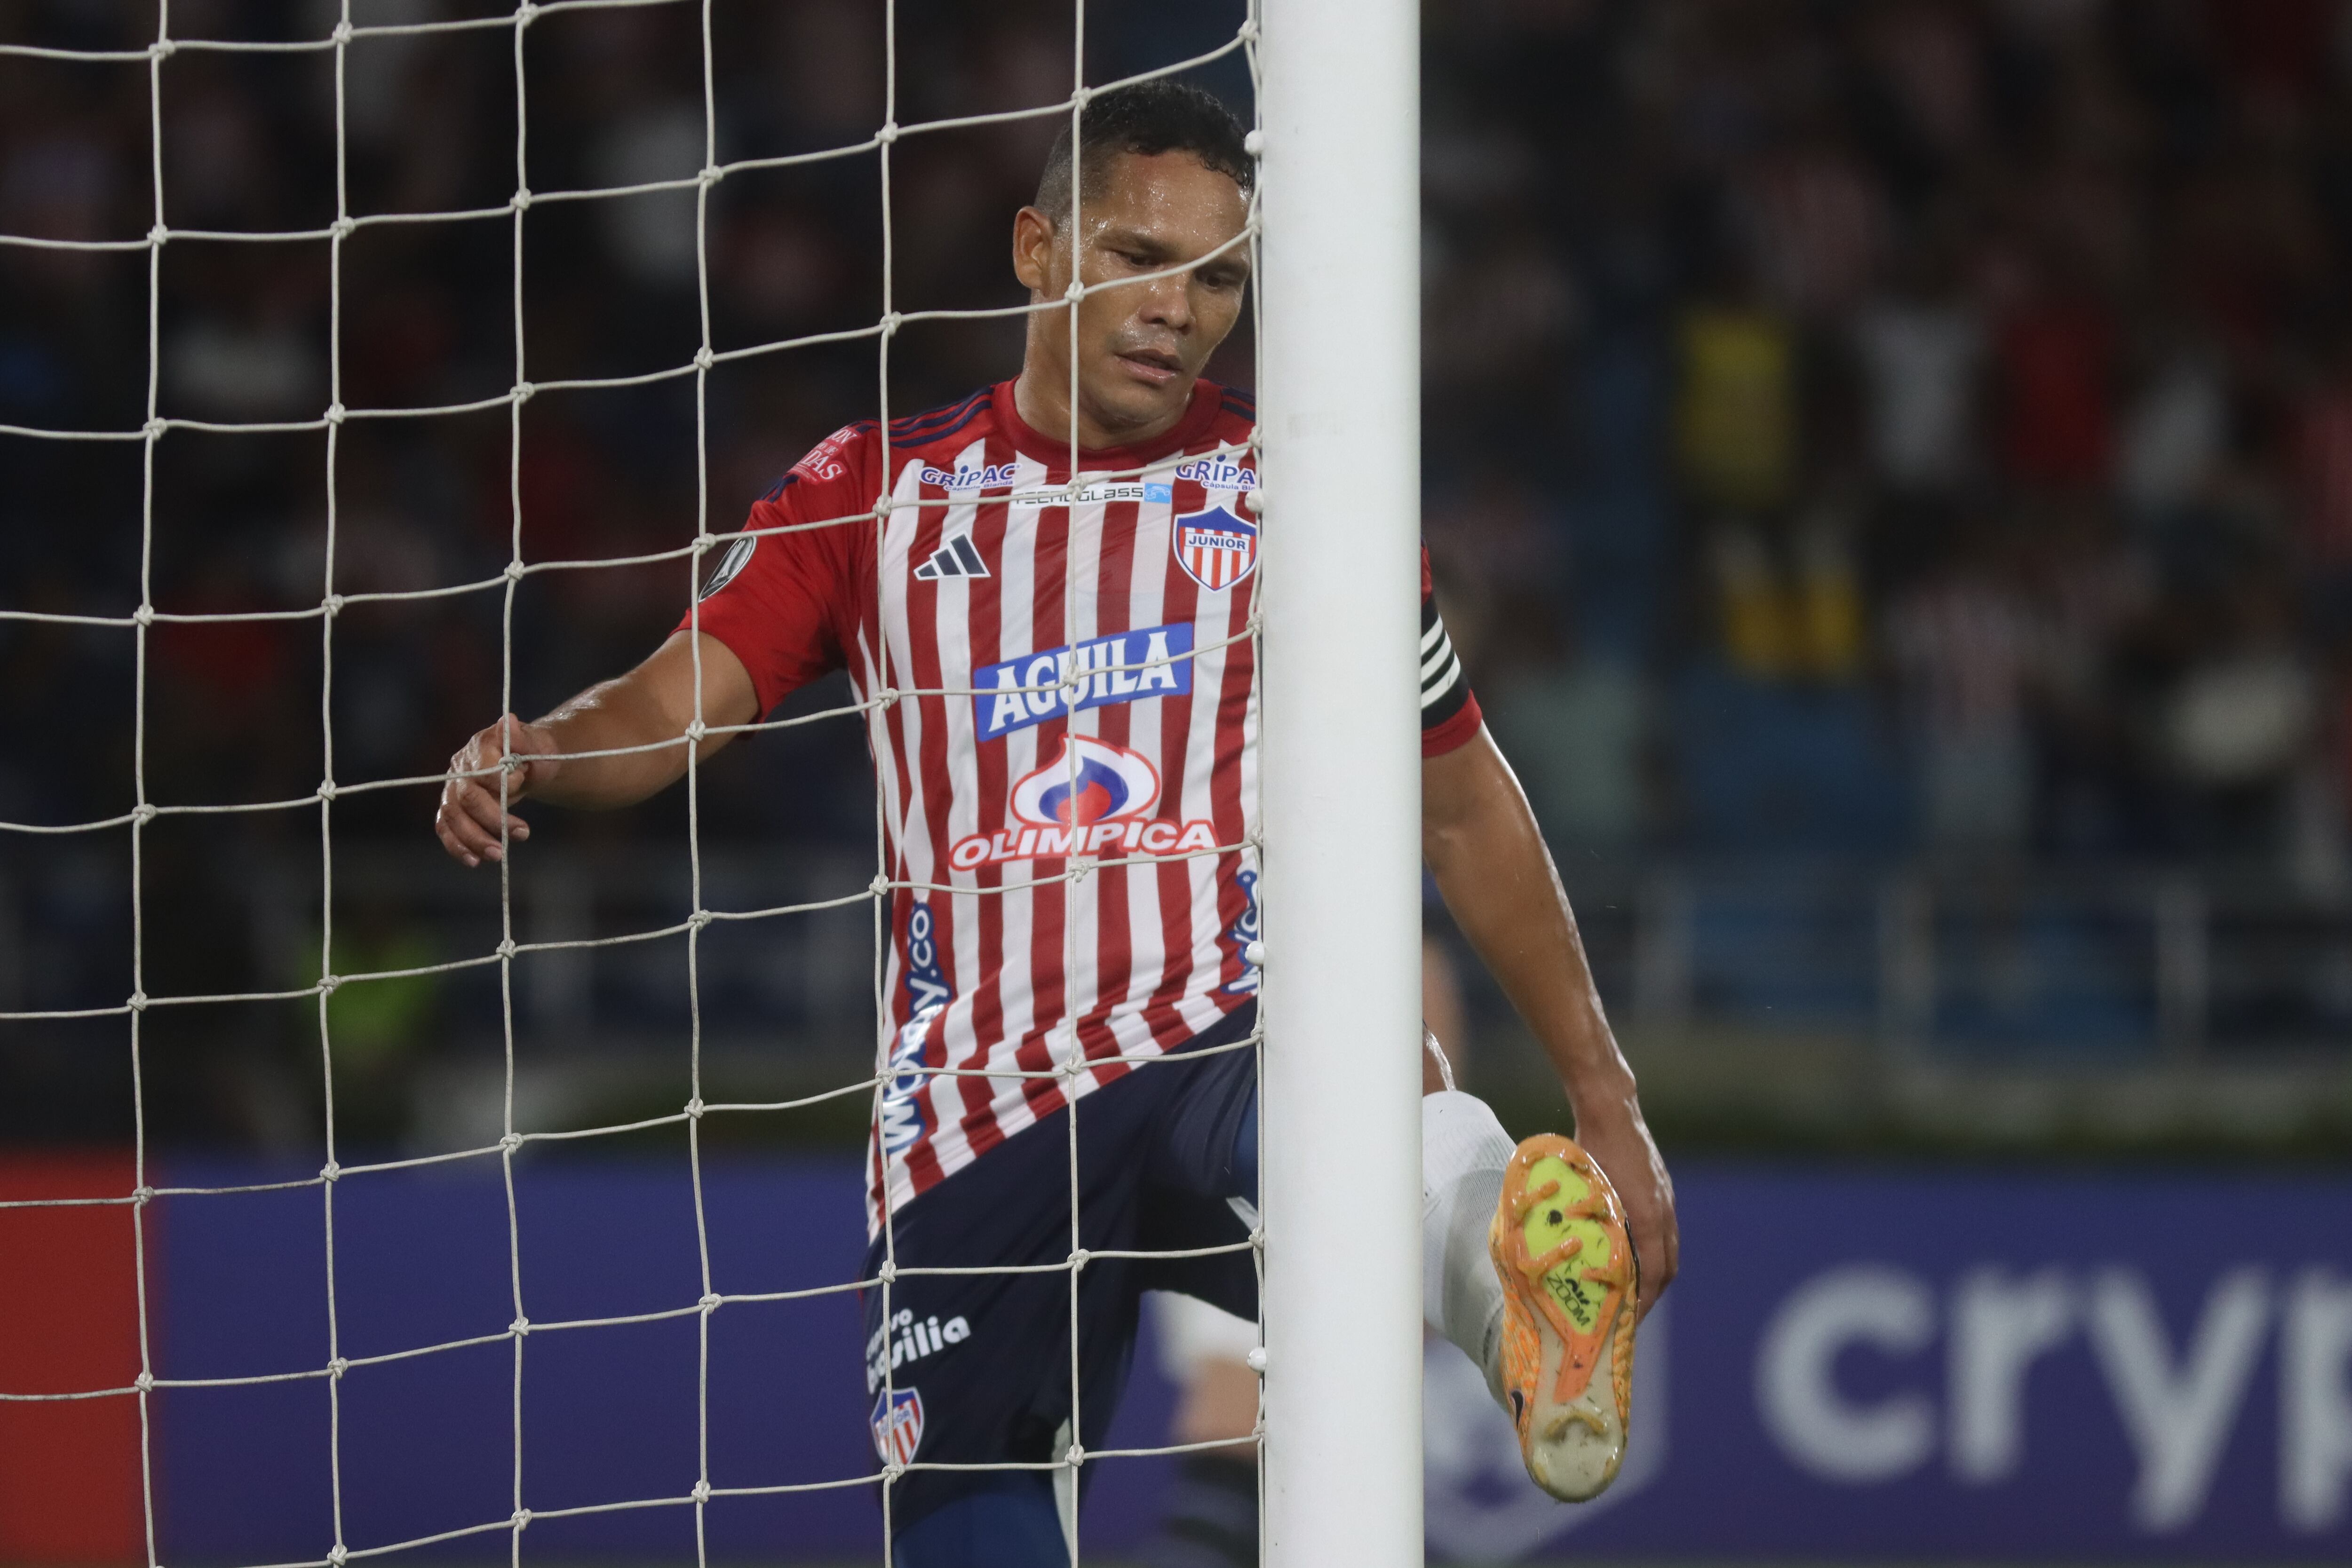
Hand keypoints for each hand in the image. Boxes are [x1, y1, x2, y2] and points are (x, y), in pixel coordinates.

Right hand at [434, 714, 560, 866]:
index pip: (481, 770)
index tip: (520, 784)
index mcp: (480, 747)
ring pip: (453, 818)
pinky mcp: (452, 809)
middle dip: (492, 819)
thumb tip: (508, 720)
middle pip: (467, 799)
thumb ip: (524, 738)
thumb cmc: (534, 754)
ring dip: (475, 840)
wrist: (526, 764)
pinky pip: (446, 829)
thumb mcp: (538, 746)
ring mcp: (453, 789)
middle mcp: (460, 767)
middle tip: (521, 834)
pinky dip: (457, 847)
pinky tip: (474, 861)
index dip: (499, 783)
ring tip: (499, 855)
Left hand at [1571, 1083, 1677, 1320]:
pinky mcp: (1661, 1189)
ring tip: (1630, 1291)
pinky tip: (1630, 1253)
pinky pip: (1664, 1230)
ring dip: (1653, 1274)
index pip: (1653, 1274)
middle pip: (1668, 1268)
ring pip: (1668, 1249)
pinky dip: (1652, 1250)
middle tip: (1628, 1316)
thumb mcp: (1580, 1188)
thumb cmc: (1588, 1145)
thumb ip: (1580, 1219)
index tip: (1626, 1324)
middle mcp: (1663, 1211)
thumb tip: (1561, 1256)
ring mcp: (1666, 1199)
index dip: (1642, 1303)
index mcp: (1646, 1216)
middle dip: (1651, 1296)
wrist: (1611, 1107)